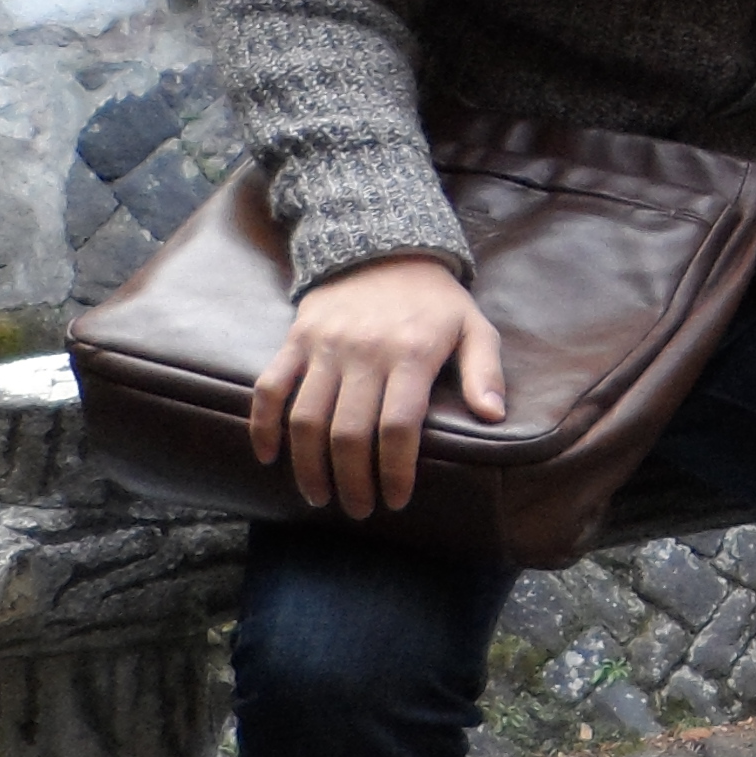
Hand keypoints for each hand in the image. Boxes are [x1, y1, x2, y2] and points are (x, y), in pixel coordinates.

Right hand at [248, 253, 503, 520]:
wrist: (383, 247)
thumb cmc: (435, 301)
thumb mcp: (474, 328)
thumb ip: (485, 372)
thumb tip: (493, 416)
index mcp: (412, 354)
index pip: (398, 426)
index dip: (394, 470)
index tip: (395, 501)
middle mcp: (364, 352)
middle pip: (348, 432)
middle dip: (351, 480)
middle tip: (358, 509)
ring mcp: (325, 346)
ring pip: (306, 418)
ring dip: (308, 465)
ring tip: (318, 495)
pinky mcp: (296, 339)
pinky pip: (270, 387)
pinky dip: (262, 425)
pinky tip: (268, 457)